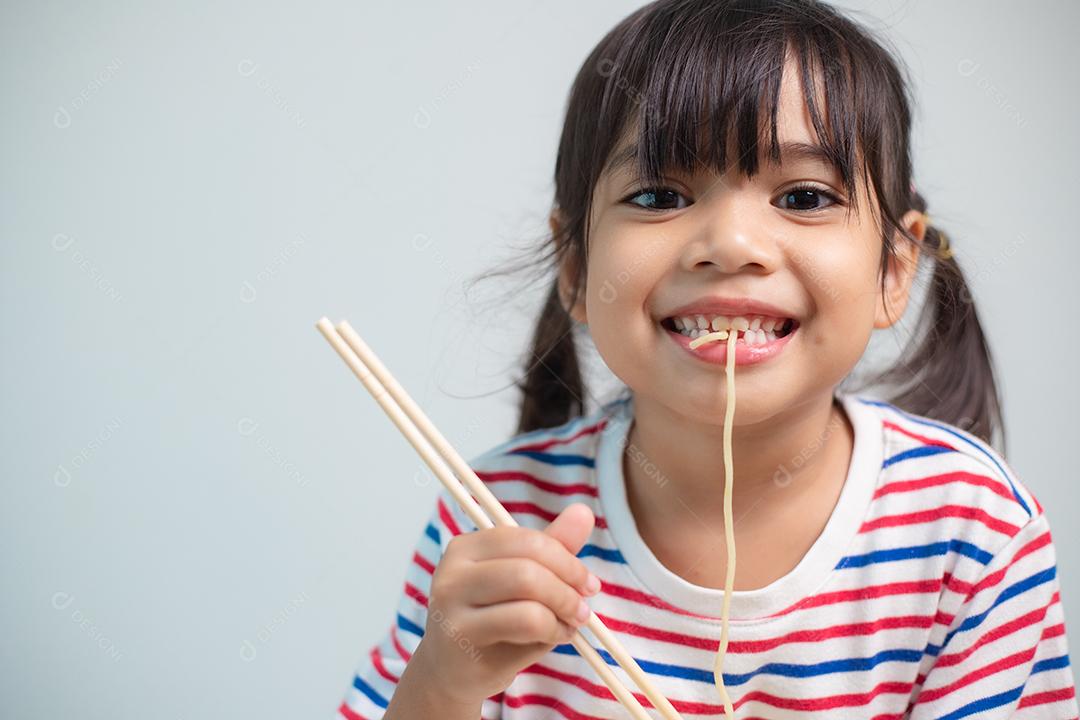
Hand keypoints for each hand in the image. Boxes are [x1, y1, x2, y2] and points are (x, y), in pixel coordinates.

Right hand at [416, 503, 601, 704]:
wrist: (453, 673)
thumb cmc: (493, 625)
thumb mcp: (524, 584)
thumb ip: (551, 548)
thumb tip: (583, 512)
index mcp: (466, 547)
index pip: (525, 539)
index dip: (565, 558)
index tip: (588, 582)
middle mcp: (452, 568)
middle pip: (528, 561)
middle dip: (568, 583)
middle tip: (584, 606)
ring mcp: (451, 601)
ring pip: (527, 585)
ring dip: (563, 606)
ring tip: (571, 623)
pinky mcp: (460, 634)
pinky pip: (525, 620)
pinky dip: (553, 628)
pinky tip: (555, 637)